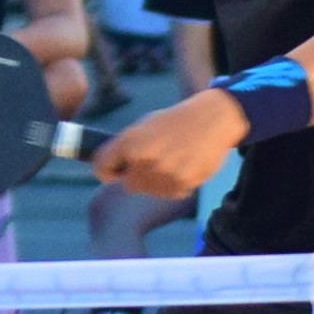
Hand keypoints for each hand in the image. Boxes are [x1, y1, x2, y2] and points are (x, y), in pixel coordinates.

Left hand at [93, 90, 250, 199]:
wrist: (211, 120)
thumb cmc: (176, 121)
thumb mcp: (144, 126)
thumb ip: (126, 147)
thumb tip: (113, 167)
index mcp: (129, 142)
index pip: (101, 168)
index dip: (106, 172)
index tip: (113, 173)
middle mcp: (143, 159)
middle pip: (128, 184)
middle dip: (137, 176)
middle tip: (152, 164)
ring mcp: (162, 174)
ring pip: (150, 191)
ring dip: (157, 182)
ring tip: (171, 163)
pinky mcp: (181, 184)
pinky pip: (170, 193)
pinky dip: (174, 185)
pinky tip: (183, 168)